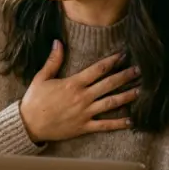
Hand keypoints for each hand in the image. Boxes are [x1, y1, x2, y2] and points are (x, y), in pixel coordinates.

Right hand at [18, 41, 139, 142]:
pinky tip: (130, 121)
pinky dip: (118, 123)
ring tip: (139, 91)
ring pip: (110, 103)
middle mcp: (82, 97)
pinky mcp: (84, 127)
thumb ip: (53, 60)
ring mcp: (85, 113)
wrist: (29, 124)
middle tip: (139, 70)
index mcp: (73, 84)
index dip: (112, 61)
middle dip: (125, 76)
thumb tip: (58, 42)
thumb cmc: (34, 100)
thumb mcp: (42, 78)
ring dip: (126, 96)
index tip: (123, 55)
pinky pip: (104, 125)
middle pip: (109, 84)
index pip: (97, 69)